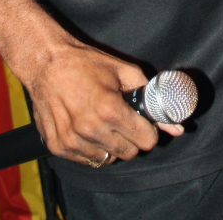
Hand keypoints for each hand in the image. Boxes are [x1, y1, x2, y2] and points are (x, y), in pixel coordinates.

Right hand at [26, 37, 183, 165]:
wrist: (46, 62)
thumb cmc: (85, 63)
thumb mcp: (123, 70)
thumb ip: (151, 96)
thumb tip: (176, 125)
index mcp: (110, 109)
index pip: (145, 141)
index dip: (149, 131)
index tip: (144, 124)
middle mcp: (90, 129)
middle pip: (128, 153)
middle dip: (132, 138)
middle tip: (124, 121)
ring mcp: (72, 141)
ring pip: (107, 159)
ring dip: (111, 144)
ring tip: (104, 122)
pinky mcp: (58, 146)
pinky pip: (86, 160)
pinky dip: (91, 148)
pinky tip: (88, 128)